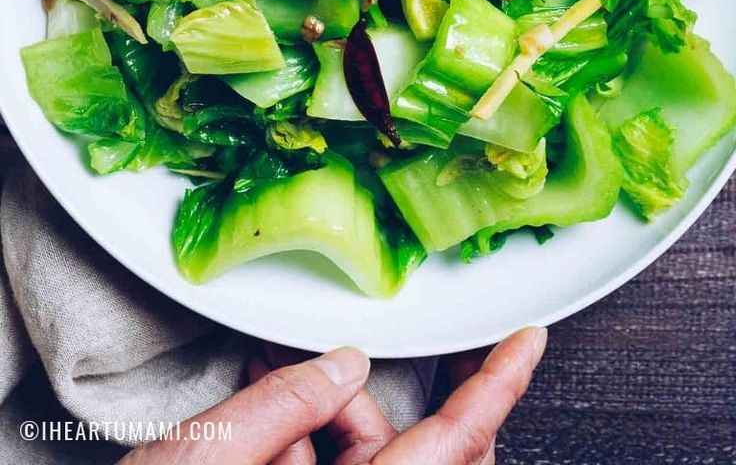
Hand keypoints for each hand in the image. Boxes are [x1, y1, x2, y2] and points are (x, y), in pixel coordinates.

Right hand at [118, 327, 545, 463]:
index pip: (452, 446)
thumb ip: (286, 407)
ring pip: (375, 464)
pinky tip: (270, 428)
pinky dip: (311, 450)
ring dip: (331, 423)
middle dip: (384, 402)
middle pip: (421, 454)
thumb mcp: (210, 458)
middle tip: (360, 357)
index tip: (527, 341)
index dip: (497, 387)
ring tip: (272, 387)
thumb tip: (345, 364)